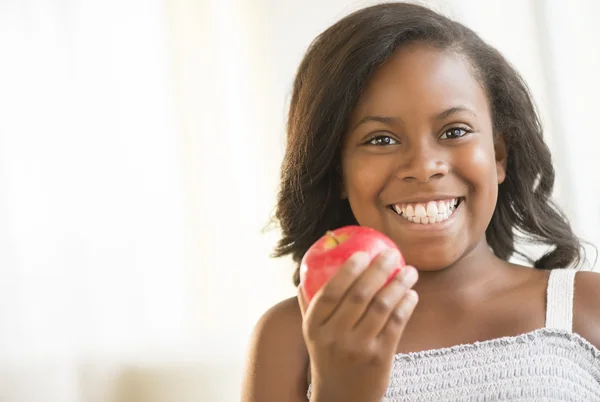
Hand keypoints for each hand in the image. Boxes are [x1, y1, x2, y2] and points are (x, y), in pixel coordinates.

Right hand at [297, 249, 418, 401]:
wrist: (341, 400)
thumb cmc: (328, 358)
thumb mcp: (312, 335)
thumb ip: (310, 305)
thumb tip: (306, 272)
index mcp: (314, 327)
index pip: (329, 293)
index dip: (347, 270)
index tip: (362, 252)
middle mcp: (334, 337)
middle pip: (359, 295)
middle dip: (379, 269)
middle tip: (393, 253)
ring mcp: (358, 348)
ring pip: (381, 307)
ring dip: (399, 284)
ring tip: (410, 270)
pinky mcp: (379, 358)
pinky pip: (395, 324)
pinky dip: (406, 305)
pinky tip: (412, 294)